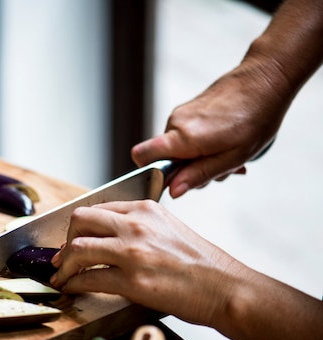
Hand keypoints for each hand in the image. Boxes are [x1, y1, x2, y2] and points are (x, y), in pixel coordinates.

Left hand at [49, 200, 247, 326]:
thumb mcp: (169, 228)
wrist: (225, 288)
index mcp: (144, 209)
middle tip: (62, 257)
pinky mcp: (132, 281)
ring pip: (77, 249)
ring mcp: (132, 252)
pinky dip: (73, 284)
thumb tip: (110, 236)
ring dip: (64, 265)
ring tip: (62, 276)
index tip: (72, 239)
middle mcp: (135, 225)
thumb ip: (140, 225)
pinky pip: (88, 279)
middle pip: (79, 221)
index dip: (78, 227)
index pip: (96, 209)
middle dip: (65, 240)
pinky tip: (72, 288)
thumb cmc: (201, 263)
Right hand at [131, 57, 291, 198]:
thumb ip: (199, 175)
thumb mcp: (233, 157)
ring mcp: (181, 114)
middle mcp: (176, 124)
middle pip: (166, 159)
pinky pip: (187, 136)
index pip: (142, 156)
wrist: (265, 80)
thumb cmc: (255, 118)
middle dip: (189, 170)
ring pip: (179, 149)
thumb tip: (173, 191)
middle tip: (221, 168)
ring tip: (230, 153)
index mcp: (183, 138)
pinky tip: (227, 142)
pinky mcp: (189, 110)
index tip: (177, 180)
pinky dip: (204, 145)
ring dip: (201, 158)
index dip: (151, 173)